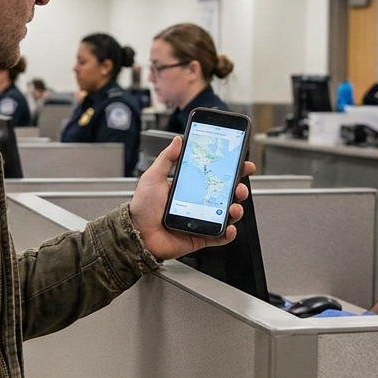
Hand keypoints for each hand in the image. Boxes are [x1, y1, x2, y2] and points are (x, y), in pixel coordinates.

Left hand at [128, 136, 255, 260]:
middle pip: (226, 194)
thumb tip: (178, 140)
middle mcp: (198, 203)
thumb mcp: (153, 177)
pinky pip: (220, 236)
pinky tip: (229, 227)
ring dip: (236, 210)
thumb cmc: (142, 208)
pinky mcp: (201, 237)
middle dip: (238, 189)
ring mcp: (201, 220)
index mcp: (189, 188)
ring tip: (233, 207)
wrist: (136, 234)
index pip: (214, 176)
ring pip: (227, 214)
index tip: (241, 163)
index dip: (230, 170)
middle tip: (239, 186)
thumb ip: (167, 158)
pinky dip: (228, 233)